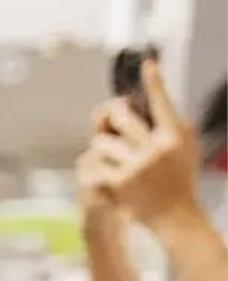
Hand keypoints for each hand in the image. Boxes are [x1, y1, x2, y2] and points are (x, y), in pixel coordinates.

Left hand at [84, 61, 203, 232]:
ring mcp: (136, 165)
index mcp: (175, 136)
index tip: (146, 64)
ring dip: (102, 146)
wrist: (175, 216)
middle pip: (120, 116)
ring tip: (115, 156)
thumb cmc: (179, 178)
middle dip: (110, 114)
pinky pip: (95, 161)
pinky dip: (99, 166)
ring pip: (100, 140)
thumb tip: (152, 96)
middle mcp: (157, 148)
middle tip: (110, 117)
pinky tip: (112, 175)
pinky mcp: (118, 181)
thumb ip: (170, 123)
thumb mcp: (185, 147)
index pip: (162, 103)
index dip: (154, 82)